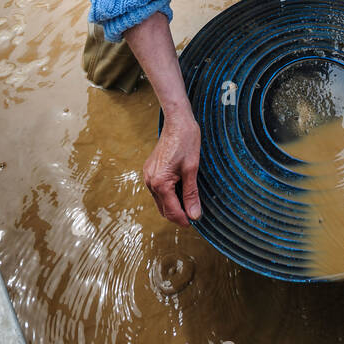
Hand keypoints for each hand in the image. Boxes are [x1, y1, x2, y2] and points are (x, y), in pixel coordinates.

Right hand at [142, 112, 201, 226]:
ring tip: (189, 204)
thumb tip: (195, 215)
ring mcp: (148, 176)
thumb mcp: (192, 169)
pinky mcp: (150, 170)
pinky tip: (180, 191)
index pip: (172, 211)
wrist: (177, 121)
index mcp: (160, 183)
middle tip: (194, 215)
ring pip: (160, 201)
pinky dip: (168, 195)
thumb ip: (191, 194)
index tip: (195, 222)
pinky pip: (158, 190)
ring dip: (173, 205)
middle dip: (178, 214)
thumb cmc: (186, 141)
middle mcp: (150, 181)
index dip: (184, 219)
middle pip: (164, 209)